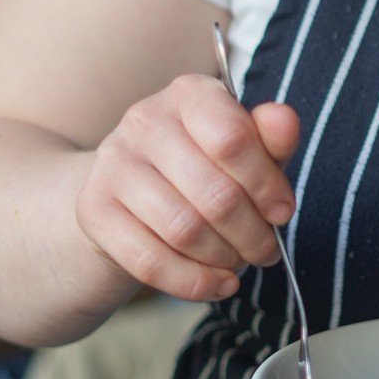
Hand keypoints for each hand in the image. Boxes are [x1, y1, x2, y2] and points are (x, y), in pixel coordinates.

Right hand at [76, 75, 300, 302]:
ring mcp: (113, 164)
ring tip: (239, 261)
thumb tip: (285, 120)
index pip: (233, 140)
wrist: (130, 193)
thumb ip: (271, 137)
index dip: (266, 185)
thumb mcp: (245, 148)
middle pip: (215, 193)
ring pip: (184, 230)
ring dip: (224, 258)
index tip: (282, 212)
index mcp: (190, 94)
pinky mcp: (93, 209)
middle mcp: (145, 120)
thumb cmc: (203, 167)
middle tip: (266, 250)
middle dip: (253, 233)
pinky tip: (218, 284)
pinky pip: (150, 261)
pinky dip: (193, 282)